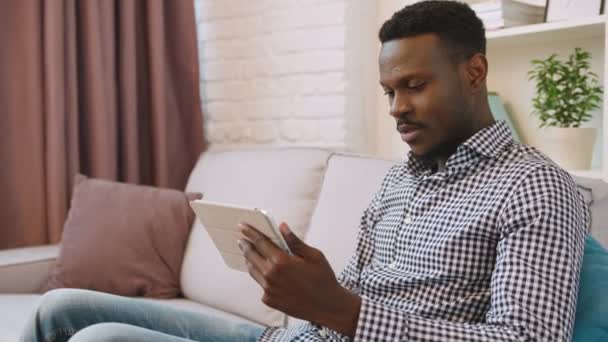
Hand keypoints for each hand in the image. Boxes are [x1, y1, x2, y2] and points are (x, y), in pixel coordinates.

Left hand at [238, 222, 360, 336]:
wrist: (327, 306)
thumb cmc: (323, 279)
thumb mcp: (313, 255)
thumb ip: (294, 241)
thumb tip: (282, 227)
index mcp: (281, 261)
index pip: (260, 242)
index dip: (250, 233)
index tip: (242, 226)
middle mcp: (271, 275)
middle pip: (251, 256)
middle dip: (245, 246)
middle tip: (242, 240)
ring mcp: (268, 289)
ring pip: (253, 271)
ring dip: (250, 261)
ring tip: (250, 254)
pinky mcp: (269, 300)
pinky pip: (261, 285)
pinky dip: (262, 277)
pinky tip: (267, 274)